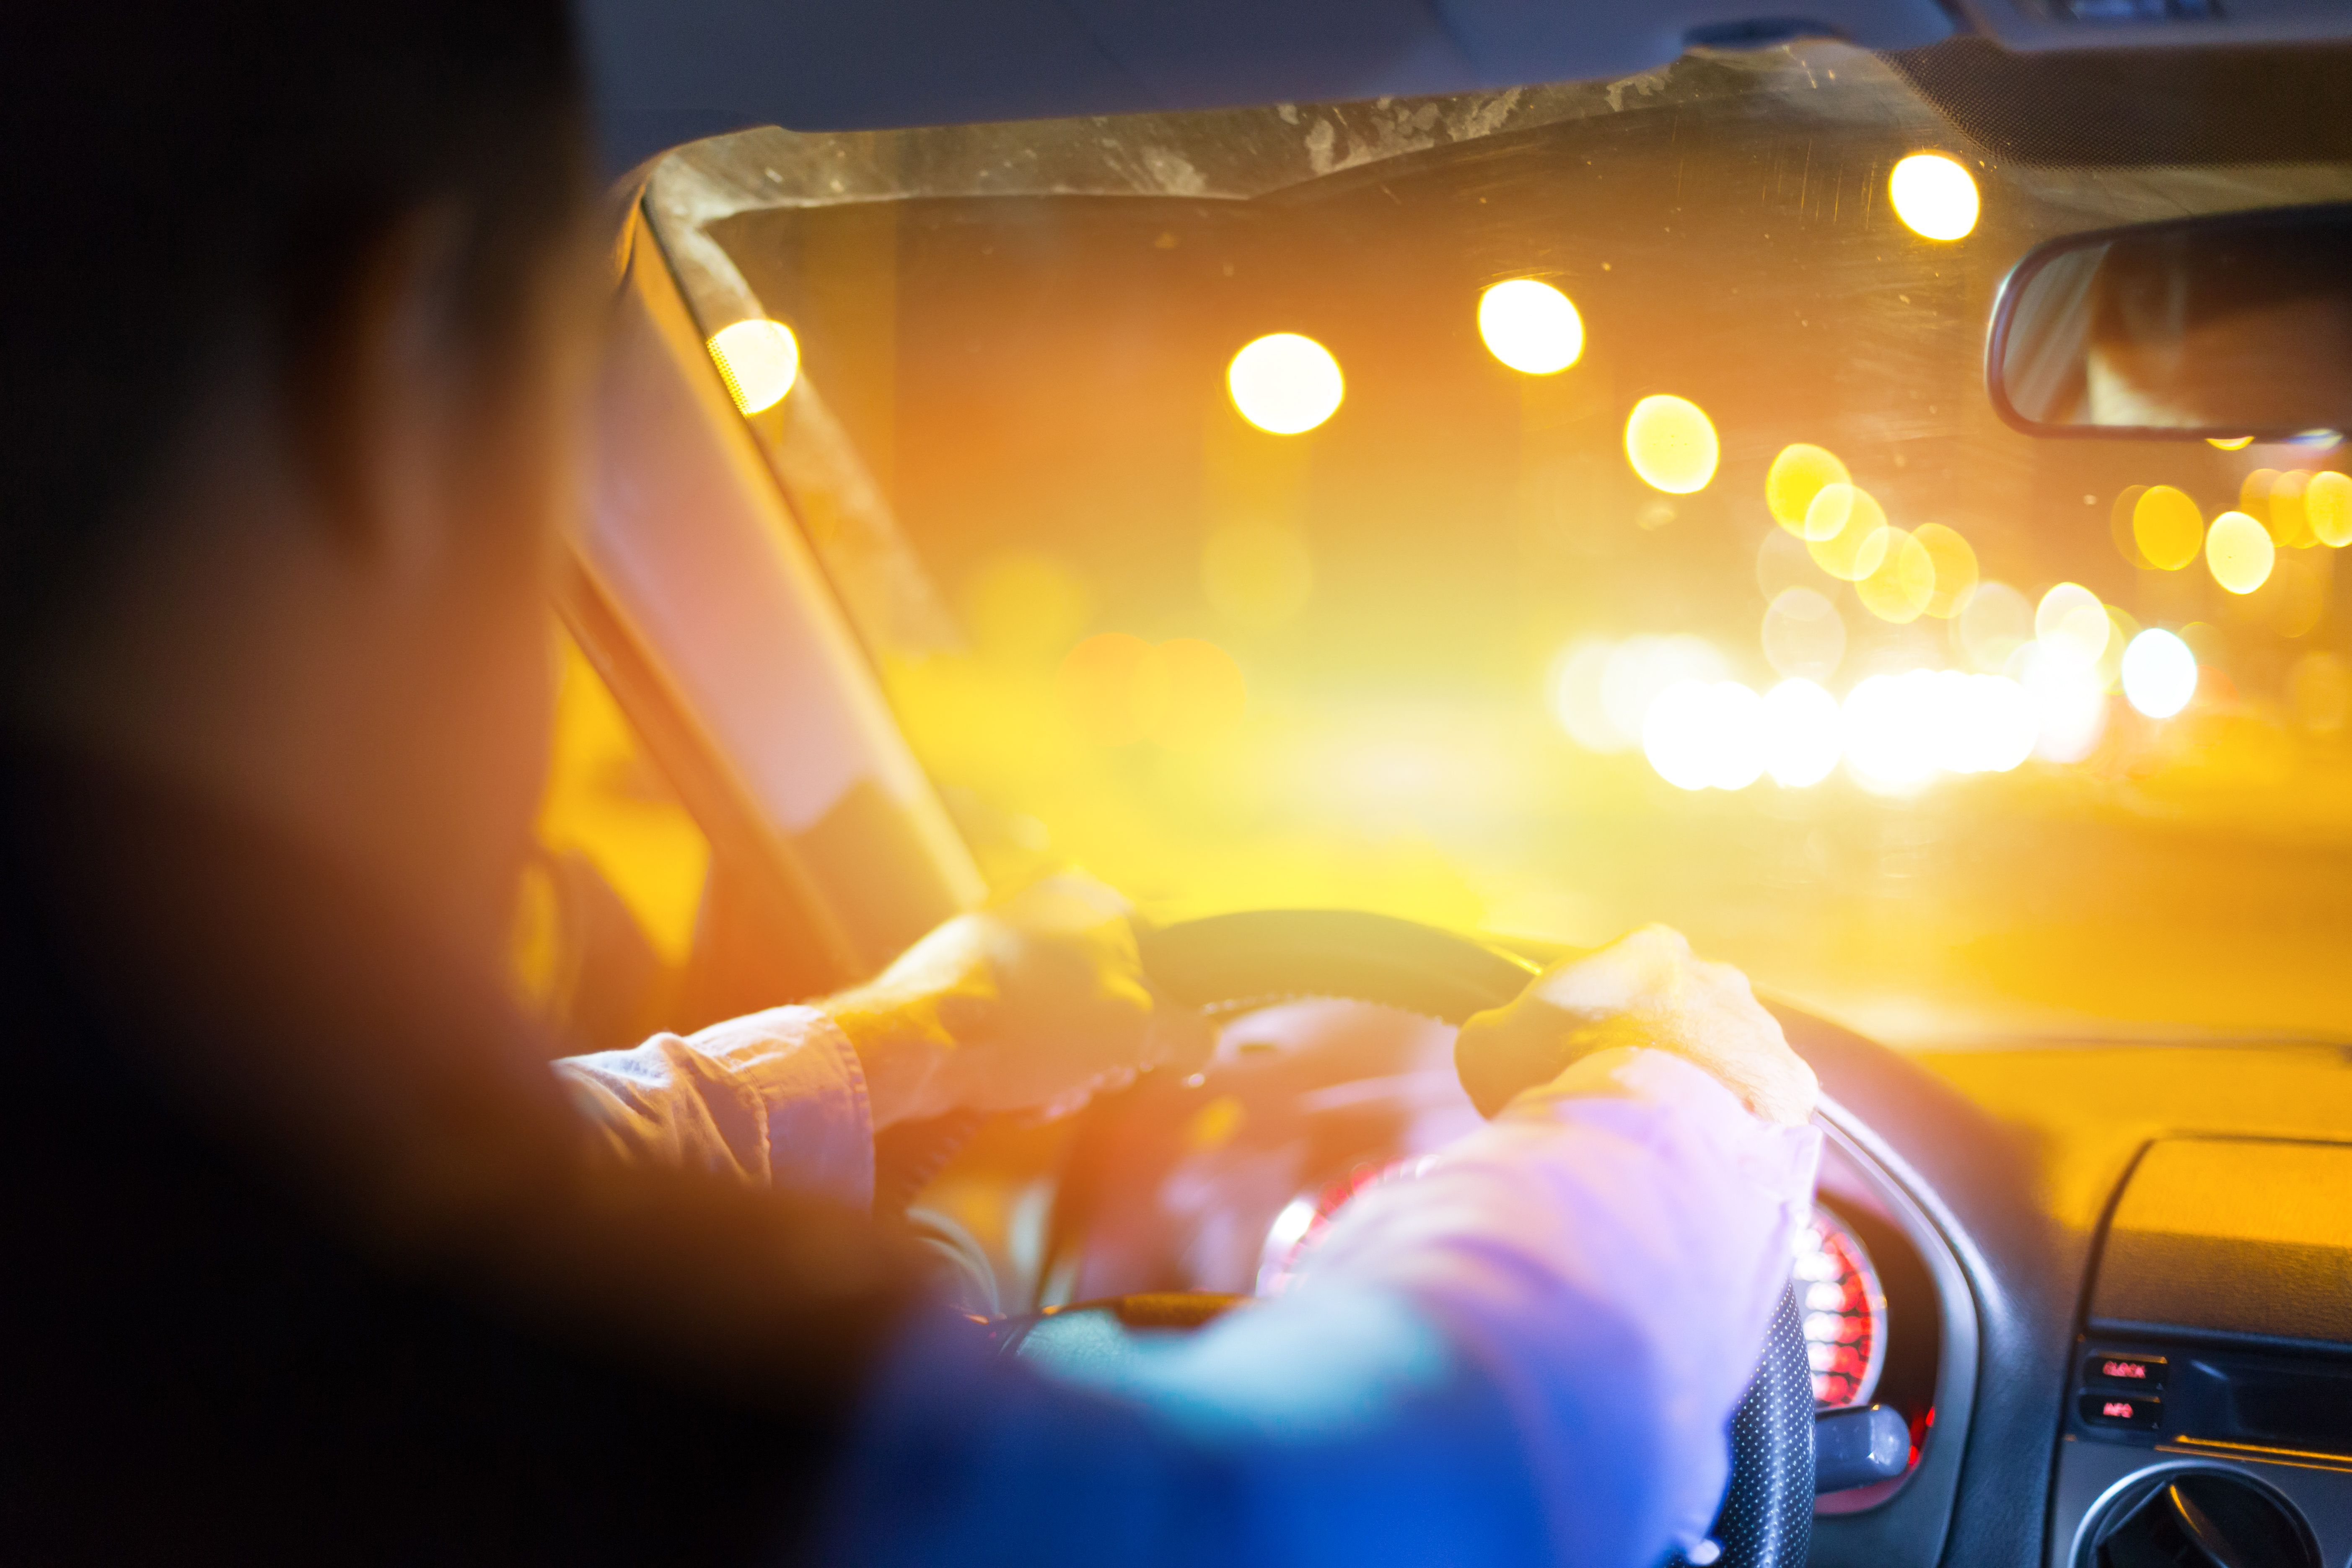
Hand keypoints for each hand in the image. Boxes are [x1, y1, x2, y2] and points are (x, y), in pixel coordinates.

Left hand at [819, 872, 1210, 1126]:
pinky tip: (1014, 1093)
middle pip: (1107, 1000)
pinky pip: (1014, 1035)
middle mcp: (1039, 910)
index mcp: (1088, 898)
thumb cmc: (1031, 1021)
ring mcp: (996, 949)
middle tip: (1091, 1077)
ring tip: (1045, 1090)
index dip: (1158, 1019)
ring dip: (1064, 1071)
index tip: (1144, 1055)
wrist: (917, 1044)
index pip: (1157, 959)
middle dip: (1103, 1054)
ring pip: (1061, 1026)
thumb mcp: (1136, 1029)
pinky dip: (1022, 1069)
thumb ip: (1188, 1035)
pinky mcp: (958, 989)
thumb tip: (1203, 1044)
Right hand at [1453, 925, 1816, 1125]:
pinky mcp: (1789, 1084)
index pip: (1626, 971)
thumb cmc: (1555, 1077)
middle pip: (1685, 1008)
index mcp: (1649, 948)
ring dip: (1706, 1082)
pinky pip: (1767, 1101)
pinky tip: (1711, 1149)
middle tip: (1625, 1093)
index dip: (1599, 1015)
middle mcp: (1716, 974)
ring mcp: (1760, 1028)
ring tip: (1668, 1131)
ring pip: (1731, 1052)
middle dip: (1661, 1044)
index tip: (1580, 1054)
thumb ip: (1496, 1030)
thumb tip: (1496, 1038)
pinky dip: (1744, 1122)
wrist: (1630, 1135)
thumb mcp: (1488, 1044)